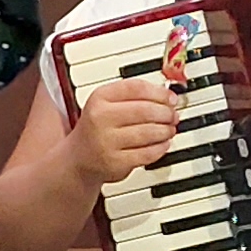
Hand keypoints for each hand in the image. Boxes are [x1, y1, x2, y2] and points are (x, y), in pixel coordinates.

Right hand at [70, 74, 184, 187]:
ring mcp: (107, 141)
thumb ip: (134, 96)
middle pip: (144, 110)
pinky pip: (147, 153)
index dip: (159, 92)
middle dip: (165, 113)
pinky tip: (163, 144)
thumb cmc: (98, 128)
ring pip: (148, 132)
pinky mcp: (115, 162)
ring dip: (165, 130)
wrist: (78, 158)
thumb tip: (168, 97)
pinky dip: (160, 148)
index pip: (136, 88)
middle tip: (173, 115)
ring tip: (169, 129)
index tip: (171, 98)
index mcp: (100, 98)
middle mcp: (100, 117)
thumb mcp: (107, 104)